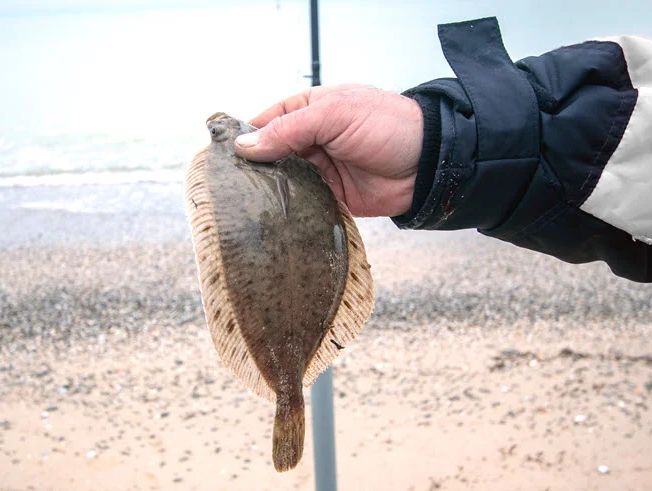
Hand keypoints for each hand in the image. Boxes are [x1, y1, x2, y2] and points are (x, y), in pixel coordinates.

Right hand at [234, 85, 423, 217]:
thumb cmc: (387, 125)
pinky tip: (272, 218)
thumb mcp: (334, 115)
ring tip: (245, 205)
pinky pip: (302, 204)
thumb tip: (246, 146)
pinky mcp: (330, 197)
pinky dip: (289, 210)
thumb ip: (289, 130)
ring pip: (283, 181)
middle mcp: (311, 140)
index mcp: (309, 110)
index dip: (245, 136)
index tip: (222, 154)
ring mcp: (320, 169)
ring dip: (269, 191)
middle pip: (270, 154)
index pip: (266, 121)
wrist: (429, 164)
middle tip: (229, 185)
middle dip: (253, 168)